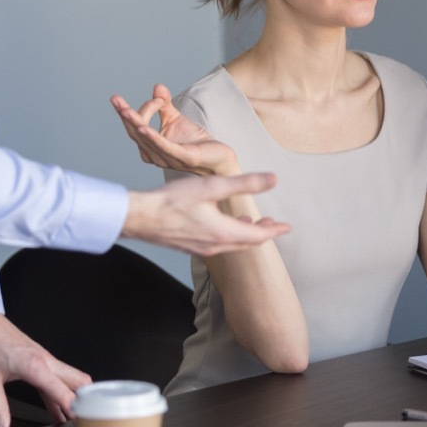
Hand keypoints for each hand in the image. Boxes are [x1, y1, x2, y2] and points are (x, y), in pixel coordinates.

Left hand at [0, 313, 90, 426]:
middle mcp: (45, 360)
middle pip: (79, 380)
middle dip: (86, 400)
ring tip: (73, 418)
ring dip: (75, 396)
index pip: (64, 392)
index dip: (74, 409)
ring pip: (71, 378)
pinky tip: (56, 408)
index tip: (80, 421)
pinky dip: (61, 392)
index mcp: (36, 366)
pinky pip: (56, 378)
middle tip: (85, 417)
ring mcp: (44, 358)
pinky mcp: (39, 358)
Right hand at [112, 84, 236, 175]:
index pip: (138, 125)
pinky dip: (152, 137)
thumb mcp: (176, 119)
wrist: (218, 158)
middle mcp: (155, 155)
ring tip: (125, 111)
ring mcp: (167, 159)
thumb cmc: (194, 143)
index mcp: (151, 147)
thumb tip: (157, 86)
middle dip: (125, 116)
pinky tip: (144, 128)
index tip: (158, 96)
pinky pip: (164, 147)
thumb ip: (165, 104)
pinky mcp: (183, 158)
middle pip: (136, 133)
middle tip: (115, 99)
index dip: (145, 108)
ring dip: (135, 124)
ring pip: (146, 140)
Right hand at [124, 172, 291, 255]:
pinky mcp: (189, 245)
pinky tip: (223, 225)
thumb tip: (273, 179)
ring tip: (253, 224)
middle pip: (247, 243)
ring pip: (231, 244)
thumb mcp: (213, 187)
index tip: (287, 227)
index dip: (275, 230)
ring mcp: (201, 248)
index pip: (258, 235)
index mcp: (224, 232)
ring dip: (245, 234)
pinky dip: (228, 235)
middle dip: (263, 233)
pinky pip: (217, 244)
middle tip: (275, 227)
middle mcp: (215, 245)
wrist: (139, 218)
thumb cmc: (173, 201)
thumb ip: (245, 183)